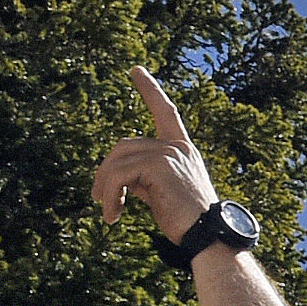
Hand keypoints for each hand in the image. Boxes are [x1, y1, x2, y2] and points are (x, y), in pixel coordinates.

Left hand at [92, 66, 219, 245]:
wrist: (207, 235)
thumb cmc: (186, 221)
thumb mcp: (163, 192)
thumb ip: (143, 176)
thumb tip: (114, 176)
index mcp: (182, 149)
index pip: (165, 111)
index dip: (150, 89)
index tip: (136, 70)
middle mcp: (177, 146)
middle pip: (123, 145)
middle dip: (105, 172)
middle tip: (99, 198)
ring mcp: (168, 153)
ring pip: (117, 161)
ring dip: (105, 188)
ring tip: (108, 212)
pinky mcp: (158, 165)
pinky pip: (119, 175)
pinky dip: (109, 196)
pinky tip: (112, 215)